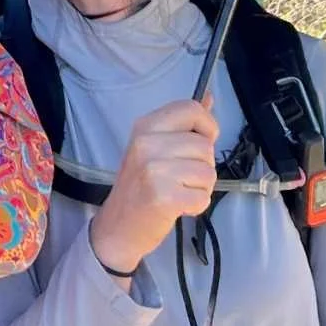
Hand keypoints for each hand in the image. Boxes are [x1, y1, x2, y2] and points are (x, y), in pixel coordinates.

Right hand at [88, 99, 221, 277]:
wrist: (118, 227)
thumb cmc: (139, 187)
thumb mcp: (154, 147)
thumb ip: (182, 124)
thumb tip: (208, 98)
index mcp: (145, 126)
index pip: (191, 109)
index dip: (207, 126)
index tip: (200, 143)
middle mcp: (147, 143)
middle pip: (205, 145)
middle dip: (203, 165)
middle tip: (180, 177)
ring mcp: (153, 170)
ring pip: (208, 171)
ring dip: (201, 187)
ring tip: (179, 191)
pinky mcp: (163, 196)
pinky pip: (203, 196)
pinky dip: (197, 205)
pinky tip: (178, 206)